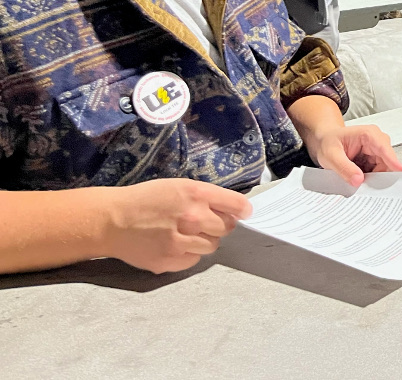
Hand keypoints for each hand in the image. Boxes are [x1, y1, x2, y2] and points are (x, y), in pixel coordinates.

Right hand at [104, 178, 250, 273]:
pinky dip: (188, 254)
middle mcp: (192, 217)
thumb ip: (205, 197)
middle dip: (218, 225)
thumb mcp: (178, 187)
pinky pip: (193, 260)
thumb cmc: (145, 200)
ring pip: (212, 246)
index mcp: (196, 194)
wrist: (111, 220)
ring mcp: (181, 241)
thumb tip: (234, 209)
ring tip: (184, 234)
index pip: (236, 205)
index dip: (243, 210)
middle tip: (202, 223)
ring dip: (203, 241)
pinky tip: (173, 245)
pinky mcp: (170, 261)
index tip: (244, 213)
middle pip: (226, 228)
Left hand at [308, 123, 401, 186]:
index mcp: (368, 134)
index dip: (393, 161)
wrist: (324, 141)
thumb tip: (358, 180)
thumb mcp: (331, 156)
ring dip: (373, 177)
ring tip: (356, 178)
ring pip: (383, 168)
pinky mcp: (375, 158)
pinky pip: (378, 171)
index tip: (401, 171)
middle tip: (364, 184)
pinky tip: (359, 177)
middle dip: (378, 175)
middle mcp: (376, 140)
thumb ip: (344, 168)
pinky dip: (370, 177)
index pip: (384, 149)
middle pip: (386, 161)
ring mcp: (376, 149)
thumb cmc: (327, 142)